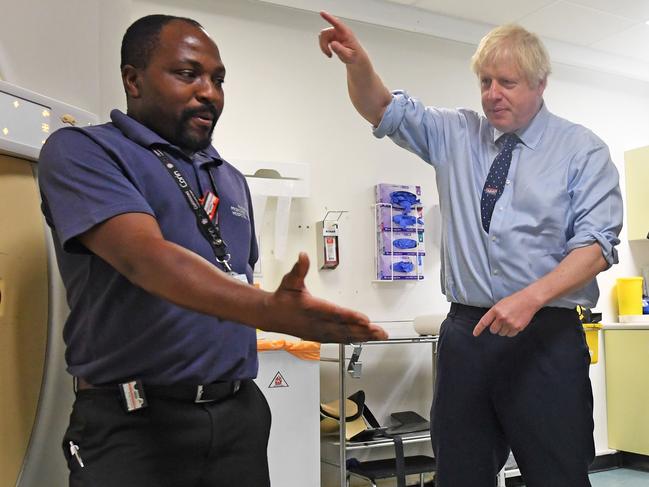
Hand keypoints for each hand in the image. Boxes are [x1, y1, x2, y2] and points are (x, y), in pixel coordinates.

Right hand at [264, 252, 387, 342]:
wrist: (270, 316)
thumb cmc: (282, 297)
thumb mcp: (289, 280)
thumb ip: (299, 269)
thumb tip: (303, 255)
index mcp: (312, 308)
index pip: (334, 314)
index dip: (351, 317)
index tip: (365, 319)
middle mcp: (317, 323)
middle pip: (344, 328)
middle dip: (363, 330)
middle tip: (380, 331)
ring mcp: (319, 332)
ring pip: (344, 336)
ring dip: (363, 336)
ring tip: (379, 336)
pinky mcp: (320, 336)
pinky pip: (340, 340)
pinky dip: (354, 339)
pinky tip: (366, 339)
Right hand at [318, 11, 365, 63]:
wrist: (355, 58)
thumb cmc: (354, 55)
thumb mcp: (348, 55)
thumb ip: (340, 50)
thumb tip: (332, 44)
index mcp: (346, 33)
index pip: (336, 23)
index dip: (329, 18)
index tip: (322, 13)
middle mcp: (339, 31)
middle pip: (326, 32)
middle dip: (324, 43)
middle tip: (328, 53)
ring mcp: (335, 34)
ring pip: (323, 36)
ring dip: (323, 46)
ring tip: (329, 54)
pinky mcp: (332, 37)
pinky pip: (323, 40)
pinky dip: (324, 47)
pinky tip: (329, 53)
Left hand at [473, 290, 541, 337]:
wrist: (529, 300)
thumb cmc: (514, 301)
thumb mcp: (500, 304)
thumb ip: (494, 313)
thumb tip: (490, 324)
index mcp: (496, 310)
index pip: (484, 321)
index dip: (479, 329)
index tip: (475, 334)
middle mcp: (502, 317)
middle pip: (493, 330)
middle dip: (495, 328)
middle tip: (501, 323)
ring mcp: (510, 323)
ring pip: (501, 333)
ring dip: (503, 330)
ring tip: (509, 321)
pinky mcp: (518, 327)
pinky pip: (510, 335)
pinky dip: (510, 332)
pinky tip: (514, 324)